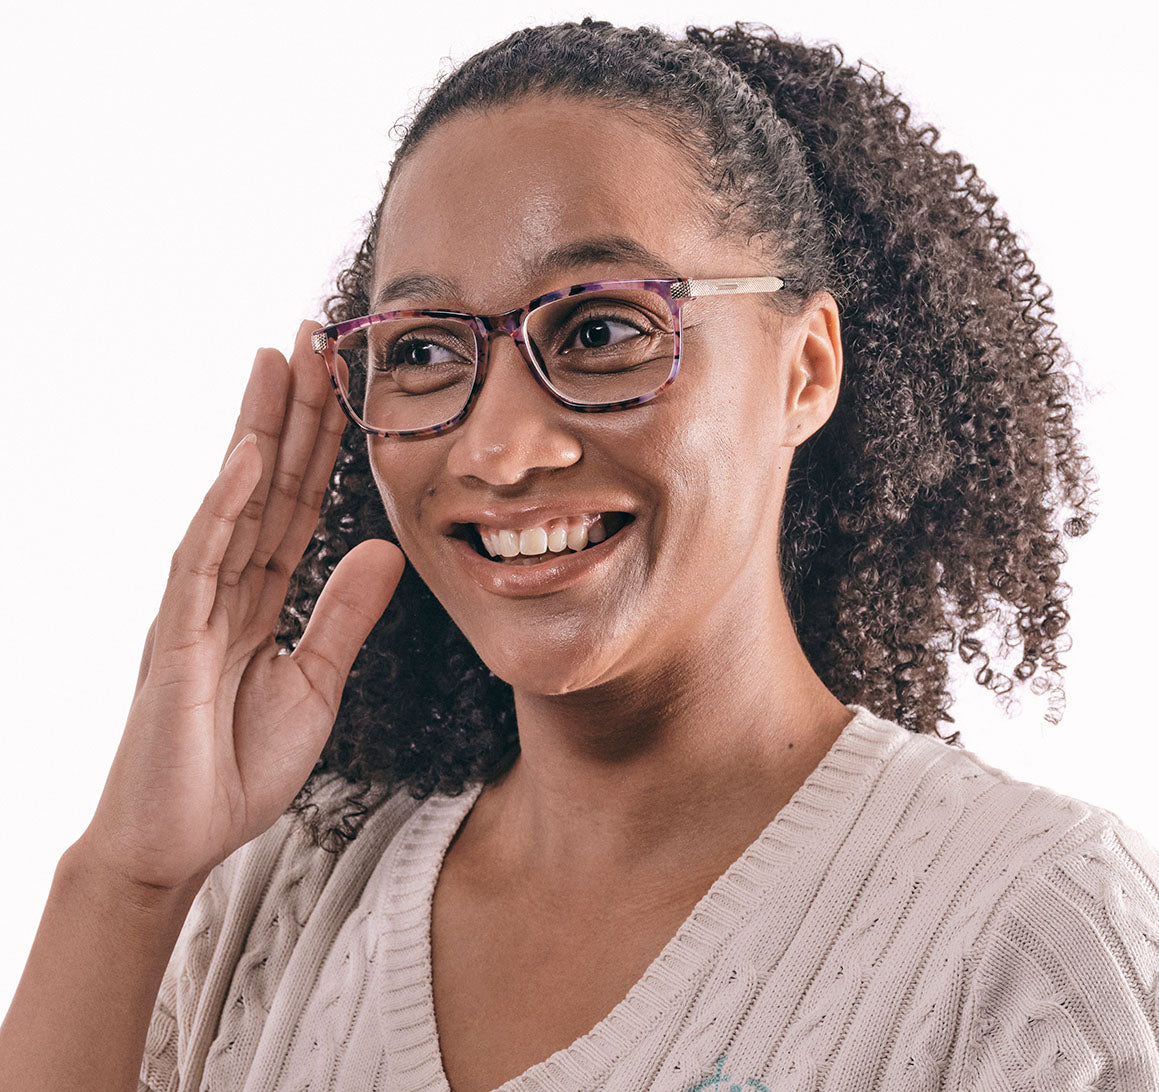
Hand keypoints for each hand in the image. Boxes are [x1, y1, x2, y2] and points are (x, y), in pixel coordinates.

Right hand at [76, 320, 406, 892]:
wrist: (181, 838)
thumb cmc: (237, 764)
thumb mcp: (315, 682)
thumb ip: (345, 615)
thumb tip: (386, 549)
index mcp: (261, 598)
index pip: (300, 504)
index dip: (323, 445)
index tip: (346, 383)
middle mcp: (226, 586)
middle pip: (269, 483)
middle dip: (293, 410)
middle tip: (313, 334)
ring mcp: (196, 604)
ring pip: (235, 500)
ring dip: (260, 430)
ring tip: (279, 360)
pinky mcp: (177, 636)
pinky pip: (205, 558)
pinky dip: (228, 504)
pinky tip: (250, 454)